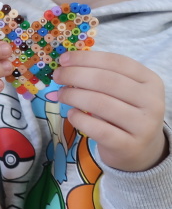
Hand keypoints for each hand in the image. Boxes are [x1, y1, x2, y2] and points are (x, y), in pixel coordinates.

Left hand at [55, 51, 166, 171]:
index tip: (63, 59)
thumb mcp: (122, 91)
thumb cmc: (125, 113)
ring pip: (101, 103)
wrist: (141, 150)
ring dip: (73, 96)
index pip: (116, 62)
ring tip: (61, 95)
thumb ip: (100, 76)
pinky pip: (98, 129)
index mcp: (150, 80)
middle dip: (75, 75)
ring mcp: (144, 125)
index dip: (86, 58)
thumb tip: (65, 64)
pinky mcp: (130, 146)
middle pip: (106, 81)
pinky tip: (71, 114)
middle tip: (57, 77)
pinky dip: (80, 119)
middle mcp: (152, 101)